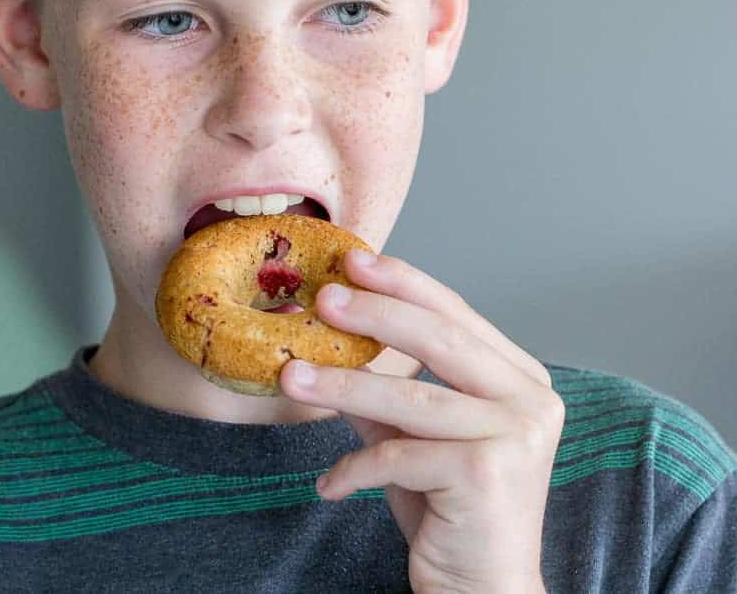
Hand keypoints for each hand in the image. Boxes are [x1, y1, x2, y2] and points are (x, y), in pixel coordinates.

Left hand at [279, 249, 562, 593]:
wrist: (482, 587)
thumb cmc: (451, 511)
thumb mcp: (412, 438)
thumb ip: (385, 394)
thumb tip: (326, 343)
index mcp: (519, 379)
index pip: (456, 315)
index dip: (403, 284)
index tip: (354, 261)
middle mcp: (530, 400)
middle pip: (441, 339)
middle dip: (374, 314)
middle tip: (322, 298)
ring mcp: (516, 436)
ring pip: (410, 397)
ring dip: (342, 386)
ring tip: (291, 378)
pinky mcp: (488, 474)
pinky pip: (398, 456)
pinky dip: (354, 468)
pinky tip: (330, 485)